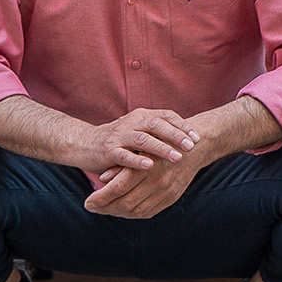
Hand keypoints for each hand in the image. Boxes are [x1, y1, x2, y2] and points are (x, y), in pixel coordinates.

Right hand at [77, 107, 195, 178]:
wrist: (84, 144)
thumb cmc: (117, 139)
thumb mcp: (137, 130)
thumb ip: (156, 131)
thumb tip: (186, 135)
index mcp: (141, 115)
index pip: (166, 116)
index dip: (182, 126)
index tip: (197, 137)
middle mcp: (131, 122)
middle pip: (157, 125)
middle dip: (176, 136)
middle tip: (192, 146)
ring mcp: (119, 136)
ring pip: (143, 140)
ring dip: (162, 148)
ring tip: (177, 158)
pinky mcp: (108, 151)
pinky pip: (125, 155)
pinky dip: (138, 161)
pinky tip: (150, 166)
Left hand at [84, 139, 206, 218]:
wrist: (195, 147)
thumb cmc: (164, 142)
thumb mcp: (142, 147)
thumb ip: (123, 163)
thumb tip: (102, 179)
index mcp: (147, 166)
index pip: (118, 187)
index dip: (101, 197)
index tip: (87, 202)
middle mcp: (157, 182)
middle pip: (124, 202)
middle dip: (104, 208)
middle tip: (91, 208)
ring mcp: (165, 192)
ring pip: (135, 210)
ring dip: (116, 212)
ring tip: (103, 210)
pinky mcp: (171, 198)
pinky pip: (148, 212)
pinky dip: (132, 214)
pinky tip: (122, 210)